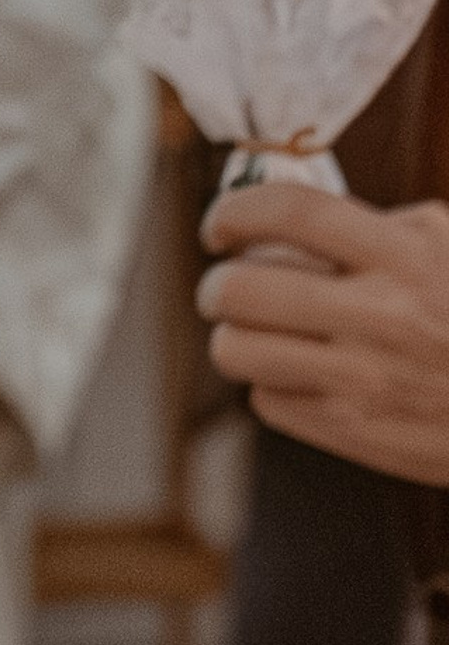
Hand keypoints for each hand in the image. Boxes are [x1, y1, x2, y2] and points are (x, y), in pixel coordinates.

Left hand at [200, 184, 448, 479]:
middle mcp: (381, 317)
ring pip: (236, 350)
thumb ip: (376, 226)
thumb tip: (285, 217)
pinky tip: (301, 374)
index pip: (291, 213)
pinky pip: (266, 399)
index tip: (221, 226)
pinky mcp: (352, 432)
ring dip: (235, 336)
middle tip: (226, 286)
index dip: (235, 212)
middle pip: (240, 288)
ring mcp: (363, 381)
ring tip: (256, 331)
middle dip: (218, 284)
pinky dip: (272, 383)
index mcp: (405, 258)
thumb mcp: (446, 248)